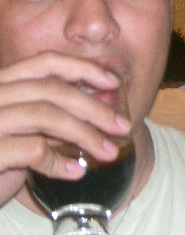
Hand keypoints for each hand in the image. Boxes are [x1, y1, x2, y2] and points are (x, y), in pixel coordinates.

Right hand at [0, 52, 130, 207]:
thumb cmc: (0, 162)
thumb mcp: (26, 132)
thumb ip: (52, 116)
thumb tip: (102, 105)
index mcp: (0, 85)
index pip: (44, 62)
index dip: (83, 68)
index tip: (114, 82)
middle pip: (51, 89)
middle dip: (94, 108)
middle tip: (123, 126)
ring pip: (46, 115)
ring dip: (86, 134)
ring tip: (109, 152)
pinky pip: (33, 150)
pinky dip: (60, 162)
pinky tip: (76, 172)